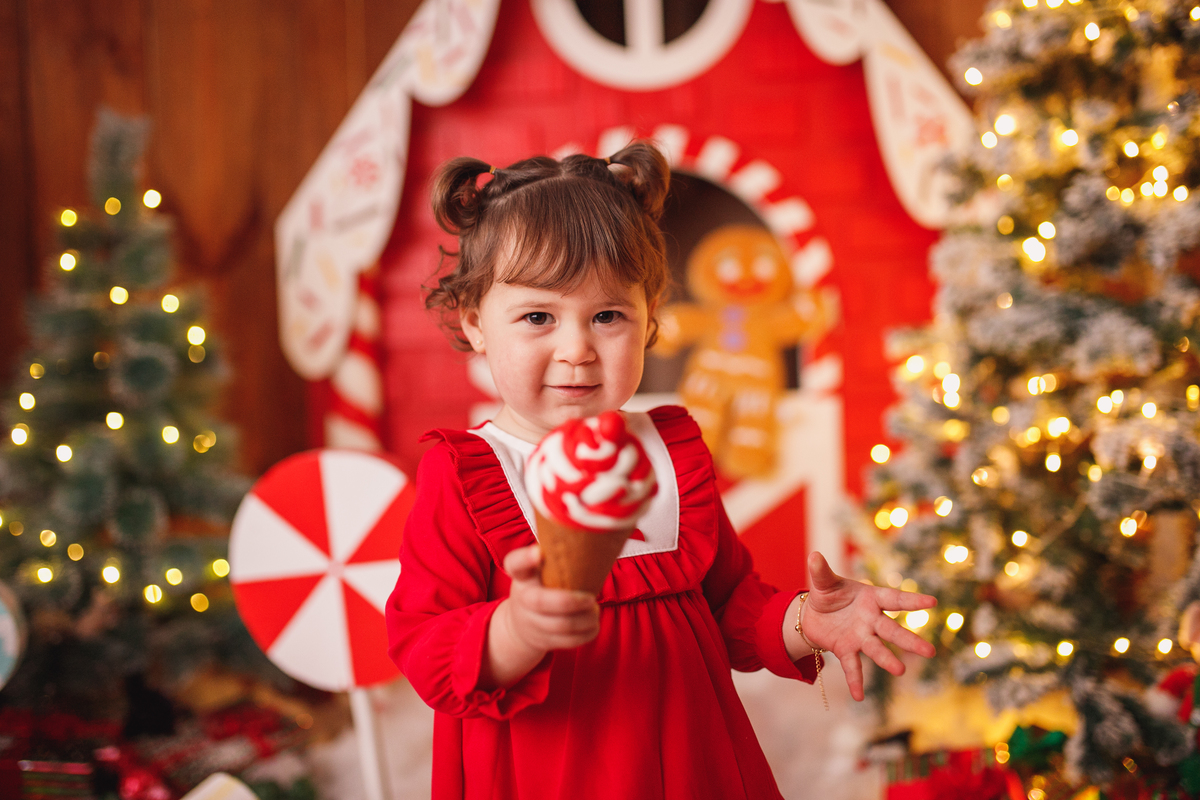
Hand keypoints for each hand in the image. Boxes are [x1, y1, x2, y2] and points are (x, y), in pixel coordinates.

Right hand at [484, 545, 599, 686]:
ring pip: (561, 626)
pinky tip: (593, 622)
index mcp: (522, 576)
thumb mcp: (538, 569)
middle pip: (541, 602)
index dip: (525, 558)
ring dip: (585, 619)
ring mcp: (532, 622)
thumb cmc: (539, 586)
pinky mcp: (545, 640)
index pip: (515, 564)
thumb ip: (555, 554)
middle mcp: (523, 599)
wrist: (521, 624)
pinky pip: (570, 641)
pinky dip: (587, 633)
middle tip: (590, 597)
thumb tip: (594, 533)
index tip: (538, 552)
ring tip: (595, 609)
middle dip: (569, 602)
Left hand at [796, 552, 936, 700]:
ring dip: (887, 660)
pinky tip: (859, 697)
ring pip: (876, 649)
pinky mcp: (846, 650)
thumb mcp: (824, 582)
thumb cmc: (828, 594)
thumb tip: (814, 555)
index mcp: (870, 598)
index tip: (932, 602)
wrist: (814, 614)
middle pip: (891, 630)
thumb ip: (821, 571)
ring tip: (900, 671)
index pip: (894, 599)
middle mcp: (870, 620)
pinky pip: (853, 667)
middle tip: (929, 652)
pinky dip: (855, 681)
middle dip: (909, 640)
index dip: (912, 600)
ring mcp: (861, 636)